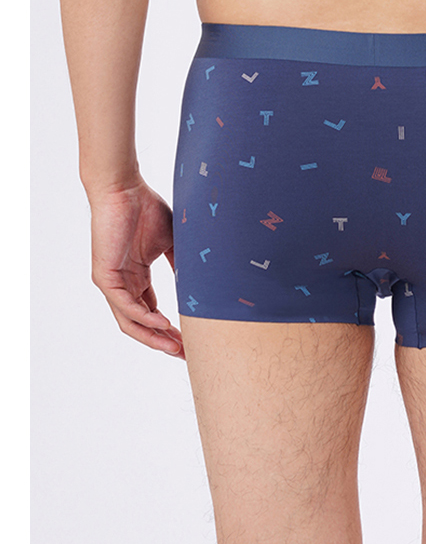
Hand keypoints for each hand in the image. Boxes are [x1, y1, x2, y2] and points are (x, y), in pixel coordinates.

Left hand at [87, 175, 183, 357]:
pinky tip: (162, 324)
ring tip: (175, 347)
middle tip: (186, 355)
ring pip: (131, 321)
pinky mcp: (105, 276)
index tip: (192, 342)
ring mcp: (112, 282)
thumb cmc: (145, 208)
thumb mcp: (172, 242)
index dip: (171, 330)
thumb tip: (202, 285)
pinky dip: (143, 317)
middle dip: (163, 342)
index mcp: (137, 277)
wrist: (124, 189)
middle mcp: (123, 284)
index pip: (153, 312)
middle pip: (142, 324)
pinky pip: (124, 305)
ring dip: (153, 337)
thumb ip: (182, 265)